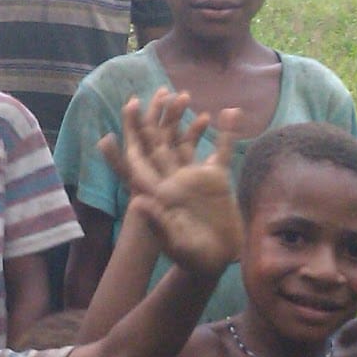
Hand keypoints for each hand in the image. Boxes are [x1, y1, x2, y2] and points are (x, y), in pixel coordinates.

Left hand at [99, 88, 240, 277]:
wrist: (215, 262)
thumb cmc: (190, 257)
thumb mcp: (174, 244)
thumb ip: (157, 224)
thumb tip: (138, 203)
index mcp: (158, 192)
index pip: (138, 160)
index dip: (129, 138)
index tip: (125, 112)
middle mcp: (173, 179)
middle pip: (158, 143)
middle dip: (152, 119)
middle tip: (148, 93)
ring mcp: (194, 178)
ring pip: (185, 141)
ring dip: (182, 119)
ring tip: (182, 94)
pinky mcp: (216, 180)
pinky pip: (220, 151)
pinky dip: (225, 133)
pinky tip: (231, 113)